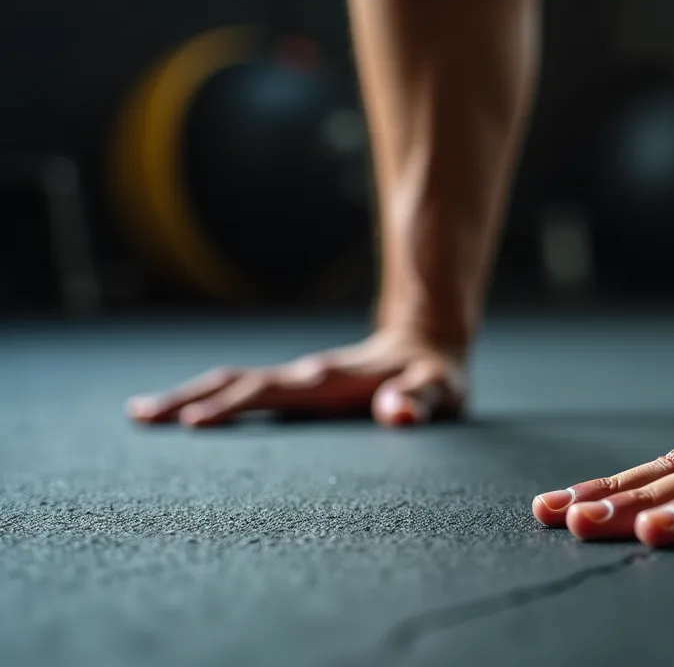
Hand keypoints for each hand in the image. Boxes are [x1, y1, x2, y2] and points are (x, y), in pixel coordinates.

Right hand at [125, 331, 466, 426]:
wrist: (427, 342)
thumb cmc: (436, 378)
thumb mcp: (441, 391)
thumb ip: (422, 401)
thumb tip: (399, 414)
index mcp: (329, 381)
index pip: (272, 393)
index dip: (234, 407)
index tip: (192, 423)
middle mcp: (305, 376)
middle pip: (235, 383)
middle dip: (188, 400)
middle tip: (140, 418)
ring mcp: (297, 379)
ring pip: (232, 382)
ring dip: (187, 396)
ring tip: (140, 413)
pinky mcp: (296, 386)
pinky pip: (243, 389)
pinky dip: (207, 398)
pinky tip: (182, 412)